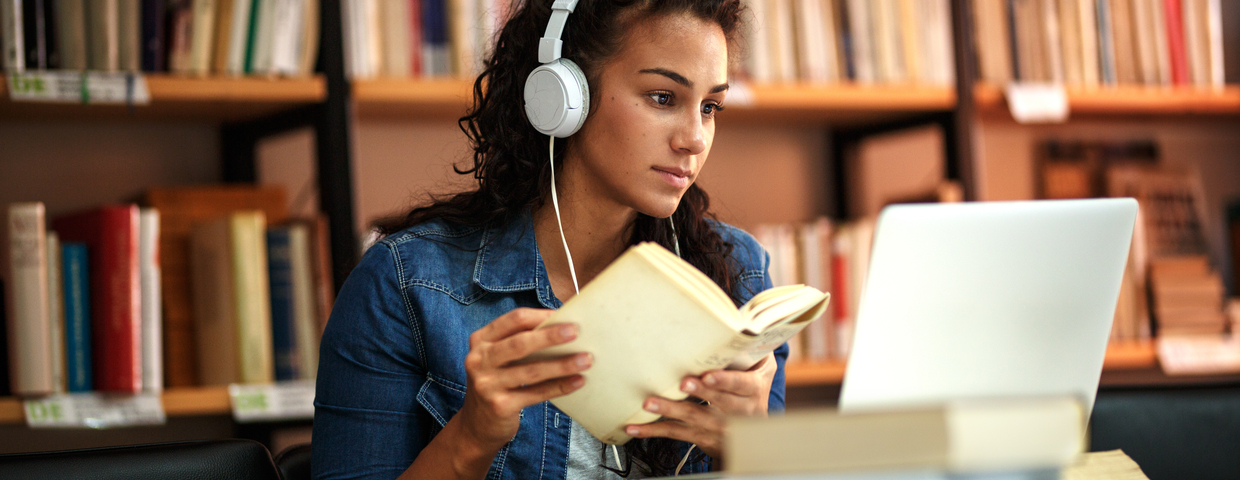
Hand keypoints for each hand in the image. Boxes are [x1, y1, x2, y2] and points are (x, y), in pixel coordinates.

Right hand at [456, 308, 591, 450]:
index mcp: (481, 340)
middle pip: (520, 343)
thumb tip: (564, 327)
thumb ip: (520, 342)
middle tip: (576, 332)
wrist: (477, 425)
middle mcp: (479, 360)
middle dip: (551, 336)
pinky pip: (536, 393)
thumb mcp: (498, 358)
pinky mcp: (499, 406)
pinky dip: (559, 387)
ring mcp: (487, 384)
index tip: (564, 315)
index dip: (540, 316)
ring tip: (586, 359)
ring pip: (531, 370)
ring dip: (562, 364)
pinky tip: (578, 381)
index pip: (513, 320)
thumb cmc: (497, 382)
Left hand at [623, 353, 777, 459]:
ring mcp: (719, 427)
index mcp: (753, 389)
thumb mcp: (762, 369)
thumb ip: (754, 348)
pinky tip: (635, 428)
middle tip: (681, 383)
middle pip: (717, 401)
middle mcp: (738, 411)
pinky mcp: (702, 437)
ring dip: (670, 410)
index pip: (740, 384)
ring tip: (649, 403)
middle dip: (699, 392)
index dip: (724, 381)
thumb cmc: (752, 389)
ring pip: (693, 418)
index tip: (708, 375)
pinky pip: (677, 433)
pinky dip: (654, 431)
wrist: (754, 435)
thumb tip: (742, 320)